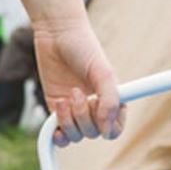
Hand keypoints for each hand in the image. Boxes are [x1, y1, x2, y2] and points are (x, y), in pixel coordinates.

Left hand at [32, 18, 125, 146]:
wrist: (56, 34)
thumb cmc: (84, 47)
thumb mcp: (103, 72)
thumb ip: (109, 99)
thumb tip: (106, 126)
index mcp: (112, 99)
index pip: (115, 128)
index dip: (108, 128)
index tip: (99, 116)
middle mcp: (95, 107)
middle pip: (93, 133)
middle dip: (83, 117)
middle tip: (76, 92)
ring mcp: (75, 110)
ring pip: (76, 135)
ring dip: (68, 121)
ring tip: (64, 98)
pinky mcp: (56, 108)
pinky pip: (58, 133)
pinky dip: (56, 134)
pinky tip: (55, 126)